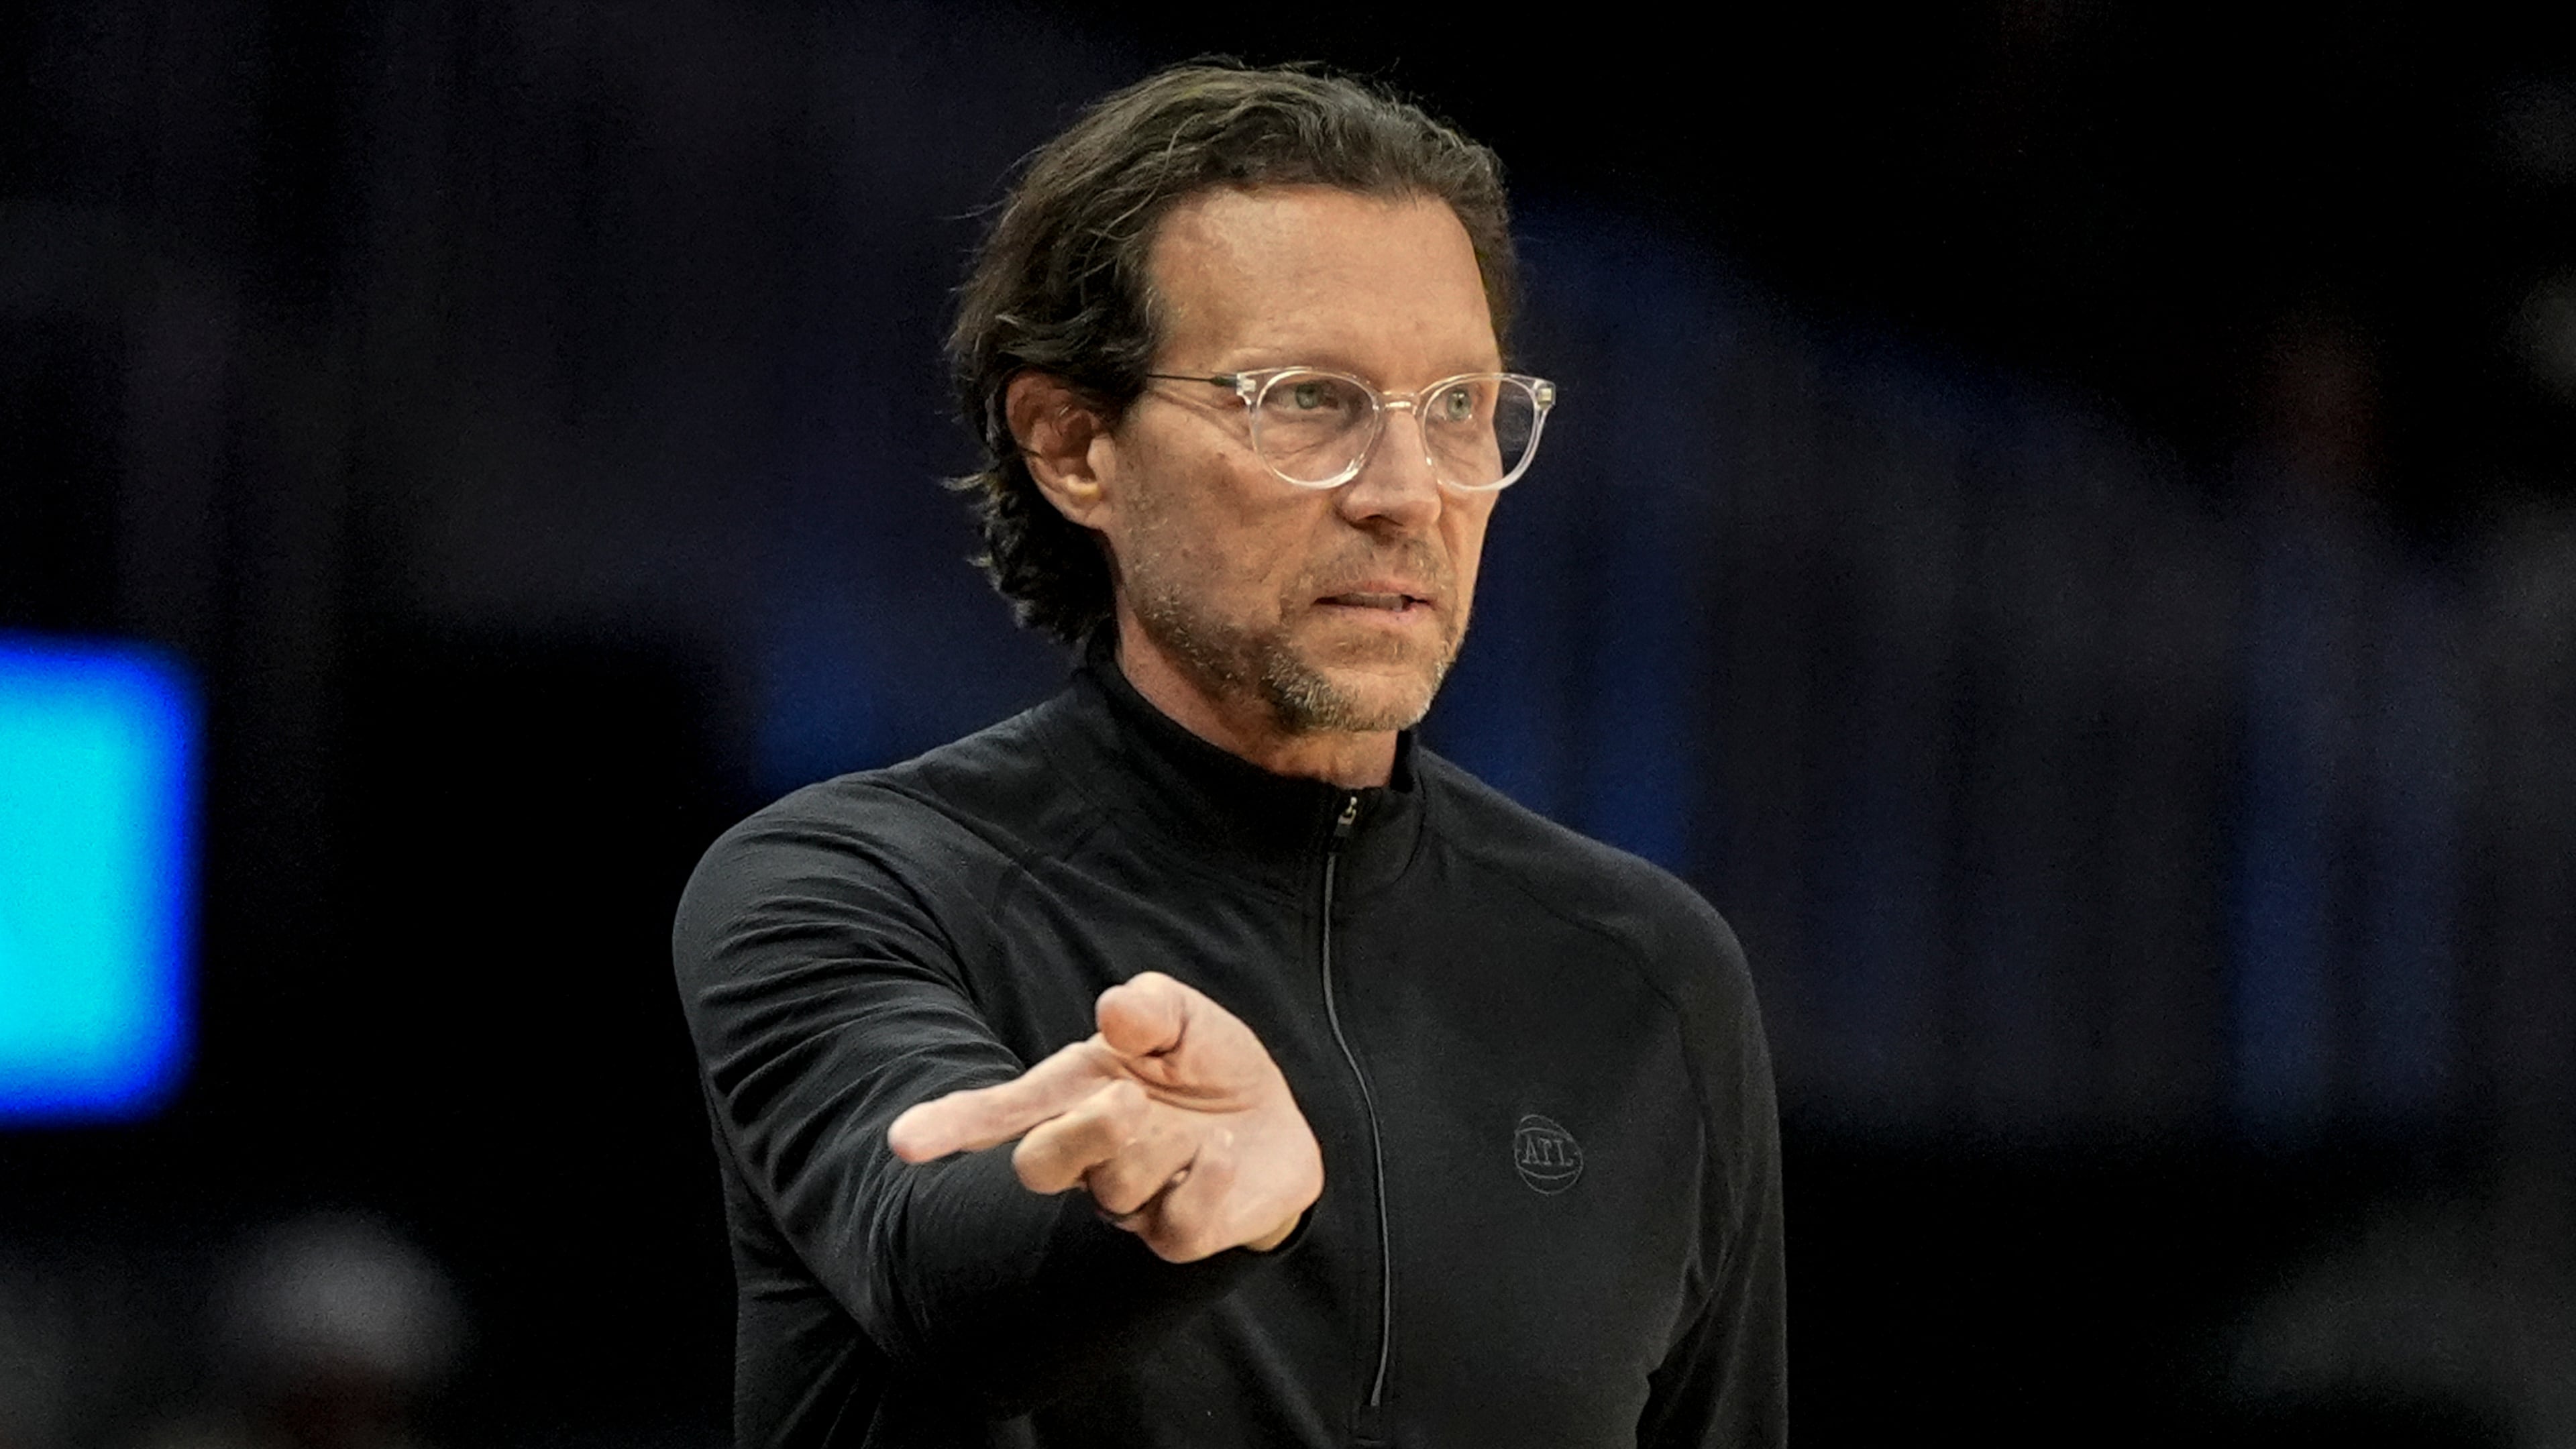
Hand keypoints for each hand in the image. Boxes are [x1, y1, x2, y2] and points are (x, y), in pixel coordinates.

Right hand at [887, 972, 1322, 1262]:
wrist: (1271, 1119)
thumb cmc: (1204, 1064)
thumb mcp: (1182, 1016)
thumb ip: (1149, 1006)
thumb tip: (1115, 1010)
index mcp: (1070, 1096)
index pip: (995, 1115)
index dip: (950, 1126)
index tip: (905, 1142)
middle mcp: (1086, 1156)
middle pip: (1038, 1166)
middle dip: (1082, 1132)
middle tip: (1130, 1100)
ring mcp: (1129, 1202)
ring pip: (1115, 1189)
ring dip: (1167, 1145)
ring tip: (1200, 1124)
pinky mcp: (1178, 1235)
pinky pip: (1175, 1225)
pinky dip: (1205, 1179)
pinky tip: (1222, 1151)